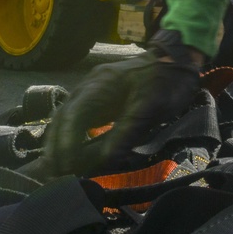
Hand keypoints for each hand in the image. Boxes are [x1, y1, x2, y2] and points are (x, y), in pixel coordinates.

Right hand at [41, 30, 201, 176]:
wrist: (177, 58)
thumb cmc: (165, 83)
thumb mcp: (150, 109)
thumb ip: (125, 133)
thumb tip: (103, 161)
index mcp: (100, 84)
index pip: (73, 115)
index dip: (65, 143)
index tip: (65, 167)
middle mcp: (90, 85)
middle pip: (64, 117)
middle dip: (56, 146)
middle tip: (55, 175)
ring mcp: (93, 89)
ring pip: (67, 117)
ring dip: (60, 142)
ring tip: (58, 169)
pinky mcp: (100, 96)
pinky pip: (77, 116)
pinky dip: (71, 136)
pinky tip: (72, 153)